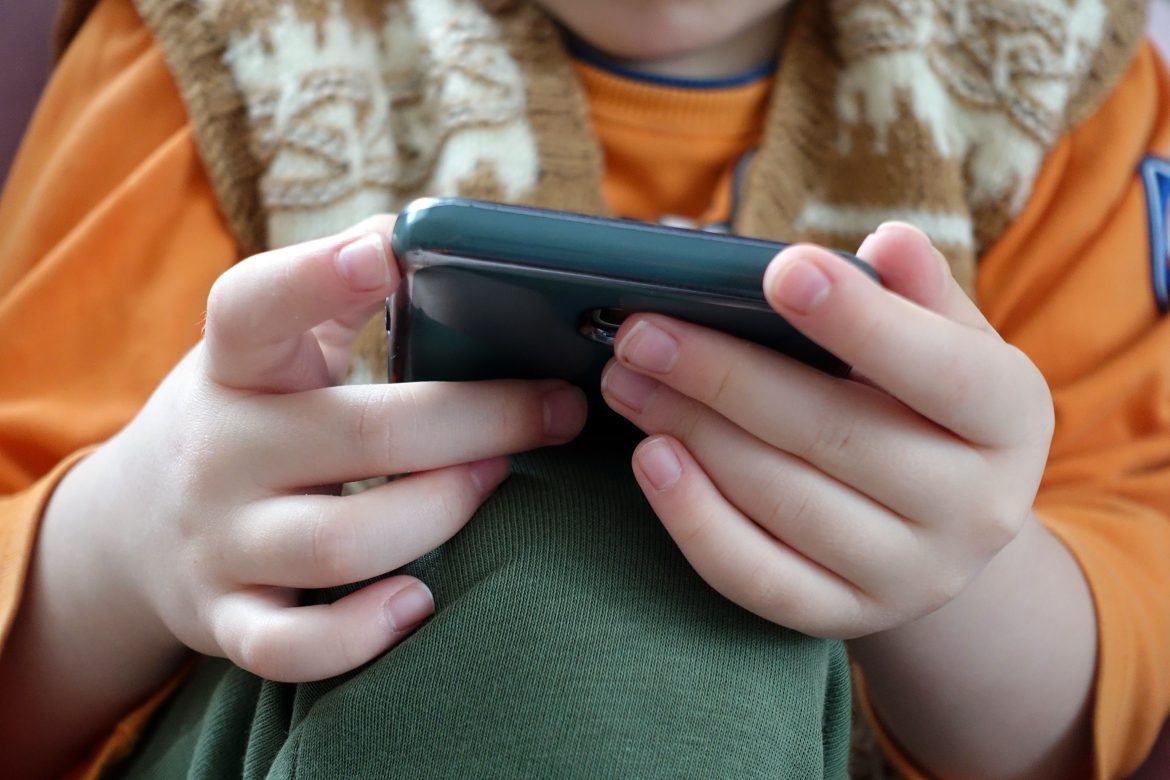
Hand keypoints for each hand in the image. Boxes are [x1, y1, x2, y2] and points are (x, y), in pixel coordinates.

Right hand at [49, 216, 586, 681]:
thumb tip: (429, 234)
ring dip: (442, 511)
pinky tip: (418, 602)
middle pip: (359, 434)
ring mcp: (221, 543)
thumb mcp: (269, 350)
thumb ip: (338, 298)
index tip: (390, 252)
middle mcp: (221, 452)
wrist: (136, 525)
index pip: (253, 308)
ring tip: (495, 480)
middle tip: (556, 410)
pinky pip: (292, 649)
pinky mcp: (227, 620)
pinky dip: (361, 635)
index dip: (316, 276)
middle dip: (478, 420)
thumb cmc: (246, 418)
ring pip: (342, 543)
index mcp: (234, 367)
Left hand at [600, 223, 1053, 637]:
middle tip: (642, 332)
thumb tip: (886, 244)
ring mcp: (912, 577)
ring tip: (627, 378)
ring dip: (693, 433)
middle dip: (724, 376)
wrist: (943, 522)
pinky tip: (650, 459)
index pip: (942, 370)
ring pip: (785, 502)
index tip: (780, 270)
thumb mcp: (947, 340)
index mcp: (1013, 419)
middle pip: (836, 435)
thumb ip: (916, 294)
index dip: (860, 320)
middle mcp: (978, 509)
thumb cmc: (928, 404)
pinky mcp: (846, 617)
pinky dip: (695, 519)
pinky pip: (758, 578)